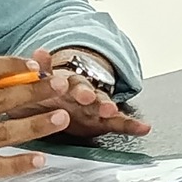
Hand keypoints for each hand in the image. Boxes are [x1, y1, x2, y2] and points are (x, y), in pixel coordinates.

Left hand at [26, 47, 149, 141]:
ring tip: (113, 111)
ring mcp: (94, 107)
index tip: (73, 90)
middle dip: (92, 97)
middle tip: (93, 101)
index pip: (72, 83)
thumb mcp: (37, 82)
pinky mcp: (102, 122)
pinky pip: (119, 124)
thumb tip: (40, 52)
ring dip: (110, 109)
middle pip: (90, 93)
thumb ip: (41, 69)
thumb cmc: (47, 93)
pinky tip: (144, 128)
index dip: (75, 88)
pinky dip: (131, 126)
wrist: (55, 101)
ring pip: (105, 106)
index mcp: (66, 84)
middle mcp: (84, 93)